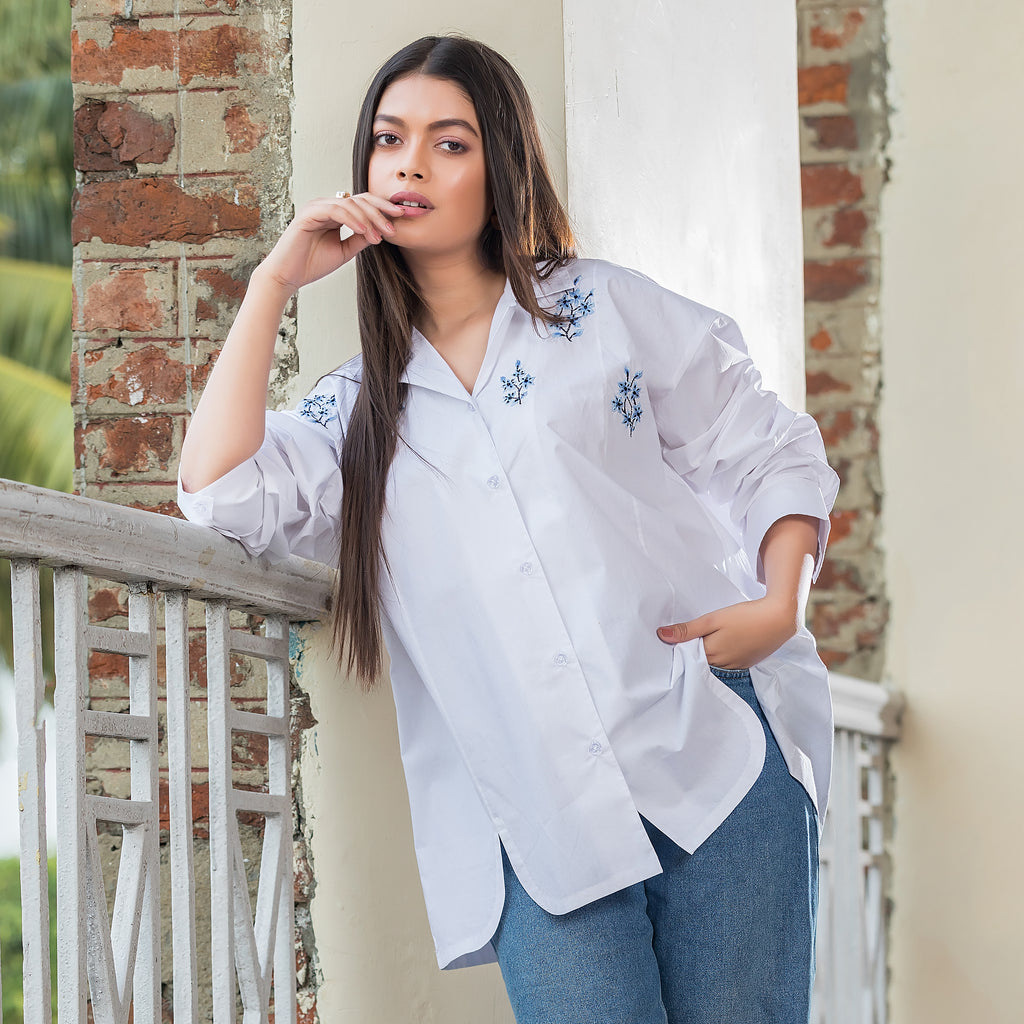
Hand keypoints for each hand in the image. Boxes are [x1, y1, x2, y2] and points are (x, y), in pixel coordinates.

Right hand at [255, 192, 406, 295]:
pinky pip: (336, 211)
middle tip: (397, 222)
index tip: (401, 217)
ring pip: (350, 203)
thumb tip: (381, 232)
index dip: (383, 209)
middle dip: (381, 210)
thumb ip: (361, 239)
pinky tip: (365, 231)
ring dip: (369, 219)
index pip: (363, 204)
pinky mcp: (309, 214)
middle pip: (360, 199)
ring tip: (381, 234)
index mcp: (334, 213)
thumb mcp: (345, 251)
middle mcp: (325, 205)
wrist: (287, 276)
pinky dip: (353, 219)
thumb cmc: (312, 264)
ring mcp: (317, 207)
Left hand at [656, 597, 799, 669]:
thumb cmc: (746, 617)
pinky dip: (720, 658)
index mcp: (711, 654)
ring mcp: (736, 667)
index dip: (678, 650)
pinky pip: (726, 665)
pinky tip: (719, 647)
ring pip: (713, 665)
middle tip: (681, 642)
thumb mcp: (713, 619)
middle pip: (699, 663)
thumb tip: (661, 635)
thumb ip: (688, 629)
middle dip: (690, 655)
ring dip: (705, 657)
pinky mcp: (746, 663)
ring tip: (700, 644)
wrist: (780, 618)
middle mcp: (722, 665)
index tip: (669, 643)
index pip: (686, 658)